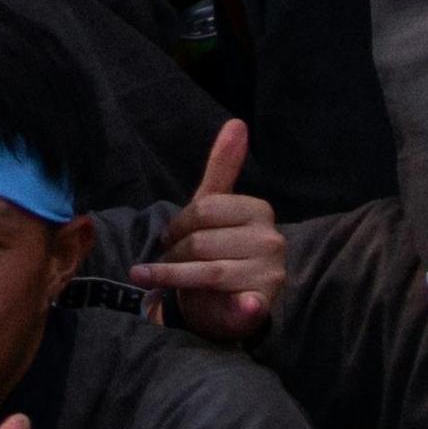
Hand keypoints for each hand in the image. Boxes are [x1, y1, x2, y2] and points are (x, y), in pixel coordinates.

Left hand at [134, 120, 282, 342]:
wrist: (223, 302)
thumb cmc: (217, 250)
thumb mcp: (214, 208)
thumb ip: (222, 167)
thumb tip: (236, 122)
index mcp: (259, 209)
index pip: (203, 209)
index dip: (177, 225)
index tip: (166, 238)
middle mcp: (271, 239)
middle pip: (201, 241)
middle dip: (173, 254)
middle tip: (164, 261)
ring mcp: (270, 273)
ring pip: (207, 271)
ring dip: (173, 277)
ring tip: (156, 279)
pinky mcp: (262, 304)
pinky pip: (245, 302)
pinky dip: (242, 307)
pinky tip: (240, 306)